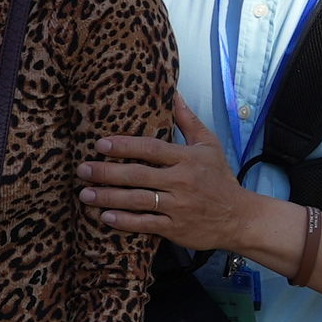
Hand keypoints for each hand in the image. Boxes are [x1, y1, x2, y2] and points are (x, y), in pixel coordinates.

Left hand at [78, 95, 269, 255]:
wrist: (239, 217)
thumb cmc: (220, 179)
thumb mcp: (209, 145)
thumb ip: (188, 121)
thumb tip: (173, 93)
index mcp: (187, 159)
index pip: (151, 149)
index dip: (124, 146)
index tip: (100, 144)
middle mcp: (182, 182)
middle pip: (138, 175)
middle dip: (107, 172)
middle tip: (82, 169)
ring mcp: (178, 206)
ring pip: (137, 200)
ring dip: (108, 197)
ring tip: (85, 194)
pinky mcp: (176, 228)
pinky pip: (145, 224)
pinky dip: (124, 222)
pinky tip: (105, 217)